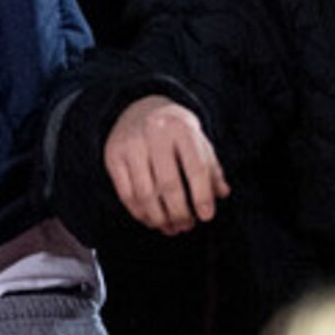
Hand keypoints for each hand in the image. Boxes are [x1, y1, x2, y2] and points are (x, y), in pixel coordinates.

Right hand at [103, 94, 226, 234]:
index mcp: (181, 129)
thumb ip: (212, 168)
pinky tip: (152, 219)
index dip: (202, 197)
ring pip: (144, 193)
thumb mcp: (198, 142)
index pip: (195, 169)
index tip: (206, 216)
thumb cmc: (175, 132)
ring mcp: (130, 145)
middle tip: (187, 225)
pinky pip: (125, 193)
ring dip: (159, 217)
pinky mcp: (112, 156)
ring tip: (171, 227)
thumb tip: (221, 194)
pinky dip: (140, 212)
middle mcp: (154, 134)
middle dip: (179, 212)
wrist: (139, 108)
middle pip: (168, 184)